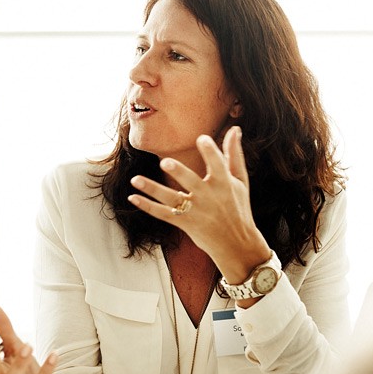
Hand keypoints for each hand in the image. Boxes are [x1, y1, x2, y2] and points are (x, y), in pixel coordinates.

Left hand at [127, 126, 270, 282]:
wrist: (236, 244)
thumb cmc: (238, 207)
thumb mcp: (240, 181)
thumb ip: (234, 155)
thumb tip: (235, 128)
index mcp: (224, 184)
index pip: (218, 165)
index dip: (211, 152)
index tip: (202, 138)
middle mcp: (209, 197)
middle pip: (191, 183)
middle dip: (179, 173)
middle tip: (166, 162)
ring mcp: (195, 212)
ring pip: (171, 199)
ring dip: (152, 189)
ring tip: (135, 179)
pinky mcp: (185, 223)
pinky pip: (163, 214)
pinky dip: (147, 206)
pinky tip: (132, 198)